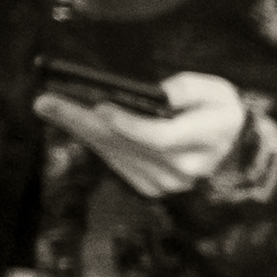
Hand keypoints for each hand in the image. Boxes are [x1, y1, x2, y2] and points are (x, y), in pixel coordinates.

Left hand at [35, 70, 245, 199]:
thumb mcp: (217, 90)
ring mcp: (167, 183)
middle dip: (83, 122)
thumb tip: (162, 94)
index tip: (100, 106)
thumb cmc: (218, 111)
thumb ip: (191, 89)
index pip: (160, 137)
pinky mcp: (152, 187)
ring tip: (50, 107)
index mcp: (206, 140)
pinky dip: (95, 142)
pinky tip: (75, 123)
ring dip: (81, 130)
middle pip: (125, 146)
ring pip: (115, 154)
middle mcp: (185, 168)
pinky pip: (116, 162)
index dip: (129, 124)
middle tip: (47, 103)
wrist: (229, 146)